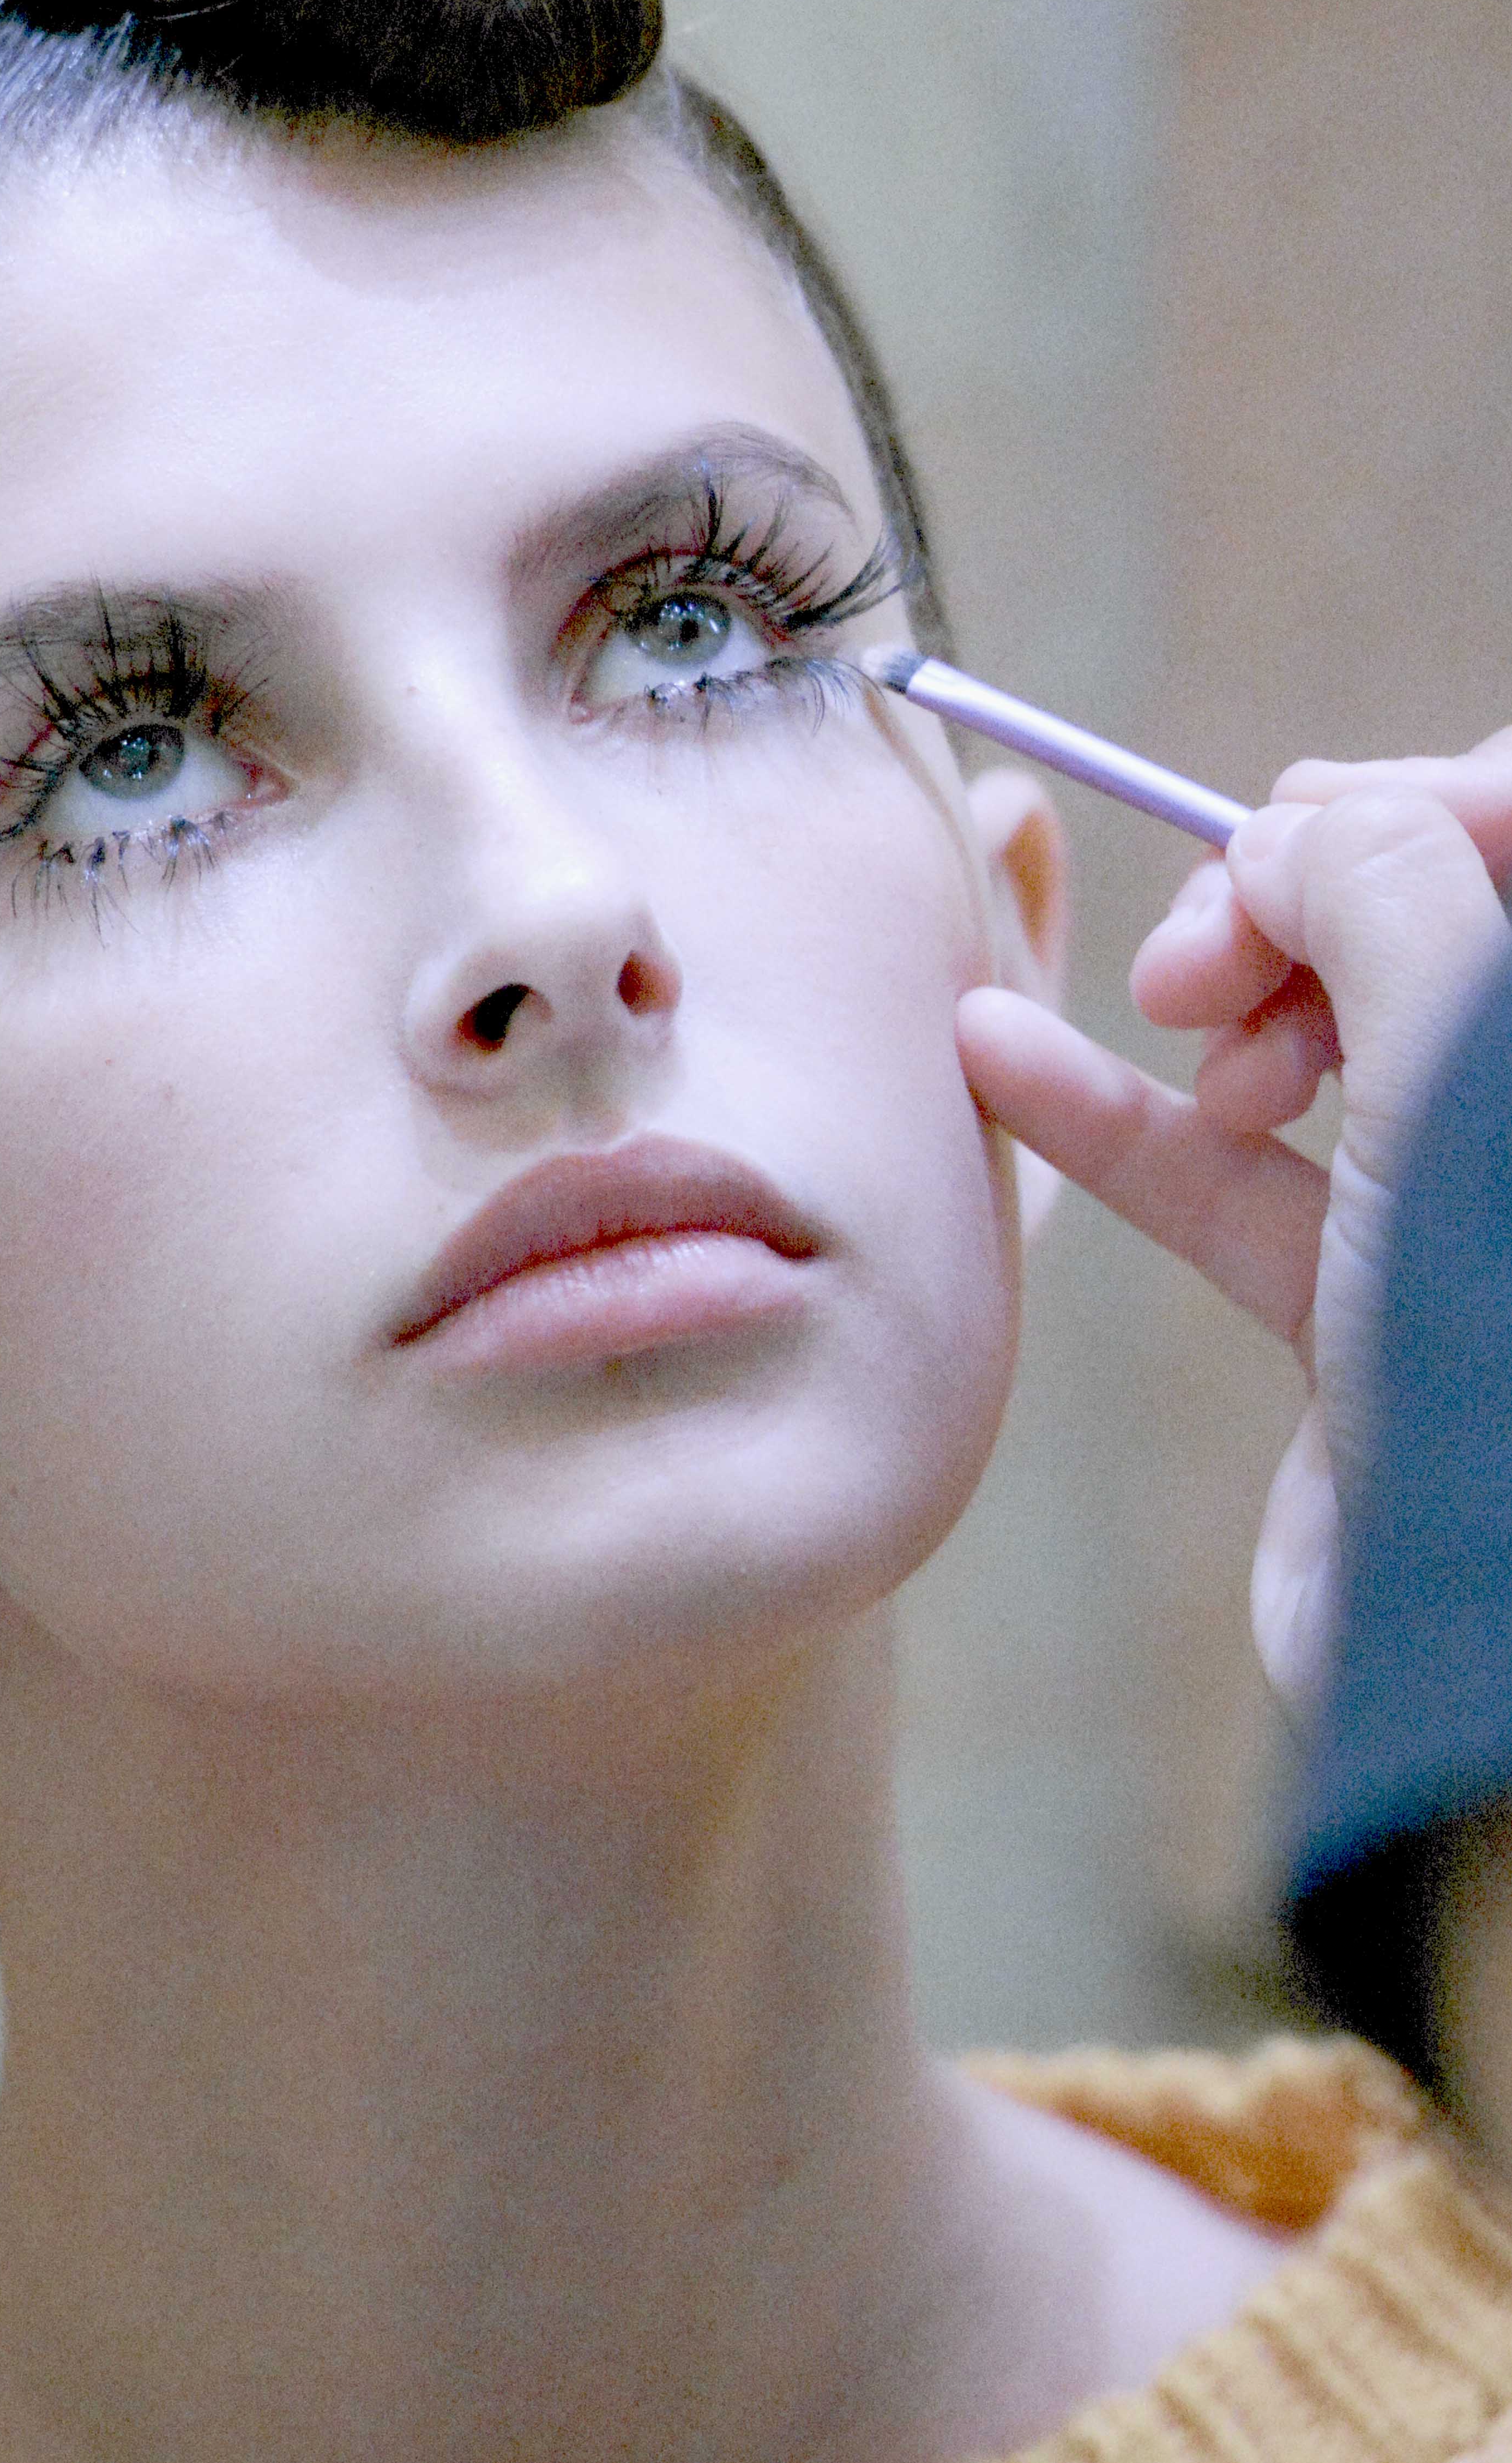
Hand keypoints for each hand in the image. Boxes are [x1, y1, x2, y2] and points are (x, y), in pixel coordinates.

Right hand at [956, 730, 1511, 1708]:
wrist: (1482, 1664)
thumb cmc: (1510, 1353)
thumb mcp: (1465, 1062)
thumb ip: (1377, 888)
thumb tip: (1287, 835)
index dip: (1418, 798)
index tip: (1303, 838)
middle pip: (1434, 908)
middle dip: (1307, 892)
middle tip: (1211, 961)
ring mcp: (1465, 1219)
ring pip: (1339, 1035)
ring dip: (1228, 999)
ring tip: (1177, 1032)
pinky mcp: (1368, 1322)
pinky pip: (1238, 1186)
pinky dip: (1120, 1122)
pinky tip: (1001, 1055)